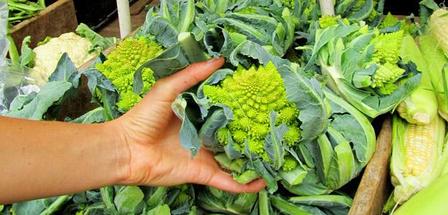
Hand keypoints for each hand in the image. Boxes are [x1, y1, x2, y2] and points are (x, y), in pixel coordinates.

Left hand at [112, 58, 265, 192]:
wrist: (127, 149)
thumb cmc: (143, 118)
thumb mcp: (167, 89)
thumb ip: (191, 75)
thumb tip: (218, 60)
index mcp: (197, 115)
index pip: (224, 109)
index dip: (241, 103)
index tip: (261, 94)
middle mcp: (204, 135)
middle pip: (233, 134)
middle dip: (253, 131)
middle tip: (276, 124)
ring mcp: (205, 155)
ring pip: (235, 159)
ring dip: (253, 159)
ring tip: (277, 155)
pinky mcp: (203, 173)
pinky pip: (227, 181)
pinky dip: (245, 184)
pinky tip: (263, 182)